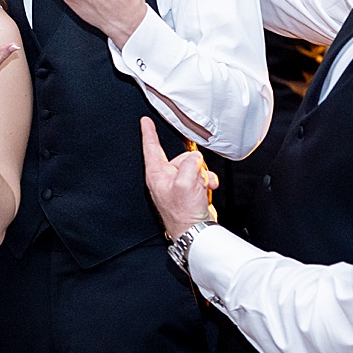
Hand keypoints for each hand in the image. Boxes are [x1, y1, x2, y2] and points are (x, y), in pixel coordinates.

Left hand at [141, 117, 217, 240]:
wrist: (196, 231)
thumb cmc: (184, 213)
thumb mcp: (186, 182)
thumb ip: (190, 163)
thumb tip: (195, 158)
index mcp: (157, 175)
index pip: (151, 147)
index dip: (148, 132)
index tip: (145, 121)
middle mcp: (165, 178)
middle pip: (182, 157)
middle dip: (195, 165)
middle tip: (197, 180)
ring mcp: (178, 185)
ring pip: (195, 167)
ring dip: (203, 176)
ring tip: (203, 188)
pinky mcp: (189, 190)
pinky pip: (201, 177)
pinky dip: (207, 182)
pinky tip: (207, 190)